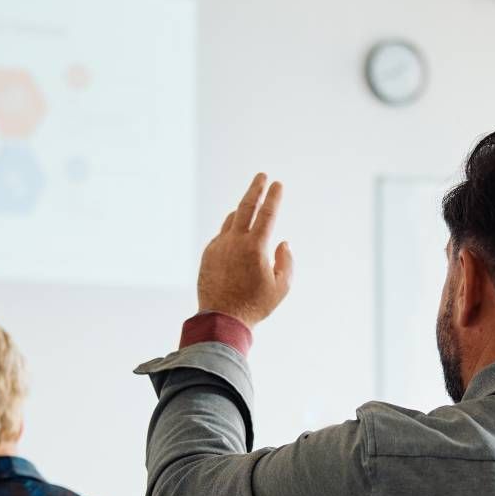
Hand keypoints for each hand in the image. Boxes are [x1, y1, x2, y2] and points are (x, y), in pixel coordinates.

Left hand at [196, 173, 292, 327]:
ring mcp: (219, 246)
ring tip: (250, 206)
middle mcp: (235, 241)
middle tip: (261, 176)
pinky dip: (231, 230)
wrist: (222, 319)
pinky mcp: (208, 254)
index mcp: (255, 247)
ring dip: (242, 210)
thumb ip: (286, 261)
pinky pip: (222, 235)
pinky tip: (236, 233)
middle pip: (245, 206)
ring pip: (231, 220)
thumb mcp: (281, 287)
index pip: (267, 214)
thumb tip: (283, 243)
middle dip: (255, 189)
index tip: (278, 184)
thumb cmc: (255, 305)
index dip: (274, 197)